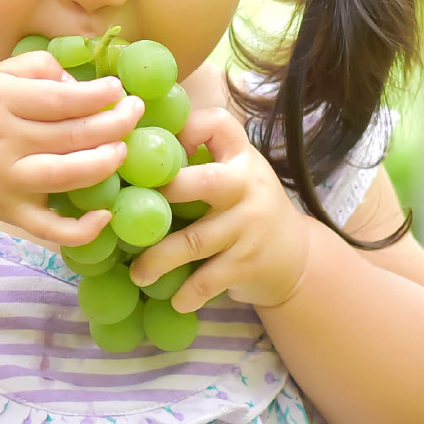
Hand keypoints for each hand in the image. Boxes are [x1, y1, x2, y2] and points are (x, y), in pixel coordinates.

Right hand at [0, 50, 140, 246]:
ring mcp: (6, 180)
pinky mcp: (12, 213)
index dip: (97, 95)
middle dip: (115, 124)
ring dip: (106, 162)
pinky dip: (82, 228)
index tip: (119, 91)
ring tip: (123, 149)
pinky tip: (106, 215)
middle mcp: (0, 140)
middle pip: (71, 135)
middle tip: (134, 114)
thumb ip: (37, 67)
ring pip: (67, 175)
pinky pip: (51, 228)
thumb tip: (81, 84)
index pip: (59, 98)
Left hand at [129, 107, 312, 311]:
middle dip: (164, 194)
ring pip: (195, 241)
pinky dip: (188, 293)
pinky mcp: (249, 263)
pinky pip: (210, 279)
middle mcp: (247, 186)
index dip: (186, 129)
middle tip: (126, 210)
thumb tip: (126, 150)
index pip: (218, 124)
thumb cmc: (244, 207)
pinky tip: (174, 299)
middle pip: (204, 182)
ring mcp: (250, 226)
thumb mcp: (232, 174)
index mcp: (239, 157)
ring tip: (137, 273)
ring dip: (158, 259)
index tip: (156, 148)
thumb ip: (196, 160)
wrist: (297, 256)